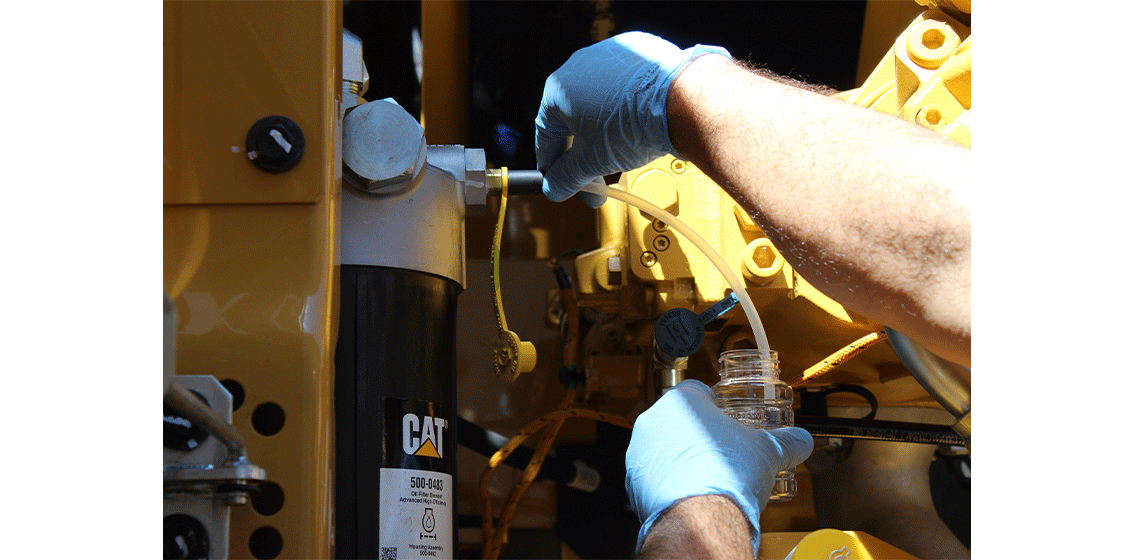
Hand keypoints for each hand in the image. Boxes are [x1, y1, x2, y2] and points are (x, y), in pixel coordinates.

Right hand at [535, 32, 729, 207]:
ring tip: (619, 158)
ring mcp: (611, 57)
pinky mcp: (639, 54)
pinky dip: (627, 110)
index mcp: (559, 89)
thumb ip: (566, 178)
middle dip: (583, 154)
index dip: (552, 164)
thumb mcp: (590, 162)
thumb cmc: (632, 124)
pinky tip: (637, 129)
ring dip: (605, 134)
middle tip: (593, 179)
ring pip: (600, 104)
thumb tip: (555, 188)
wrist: (679, 100)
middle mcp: (580, 67)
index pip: (546, 134)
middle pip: (574, 119)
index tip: (560, 180)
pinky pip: (626, 89)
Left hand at [624, 379, 812, 555]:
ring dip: (681, 457)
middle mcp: (654, 420)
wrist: (702, 520)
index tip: (728, 420)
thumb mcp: (768, 452)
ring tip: (707, 475)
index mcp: (683, 400)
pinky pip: (653, 473)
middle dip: (699, 433)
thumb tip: (801, 441)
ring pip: (663, 446)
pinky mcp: (632, 480)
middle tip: (721, 451)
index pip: (699, 391)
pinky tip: (690, 492)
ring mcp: (639, 450)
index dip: (717, 406)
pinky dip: (669, 480)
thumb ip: (786, 441)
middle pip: (679, 419)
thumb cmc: (728, 477)